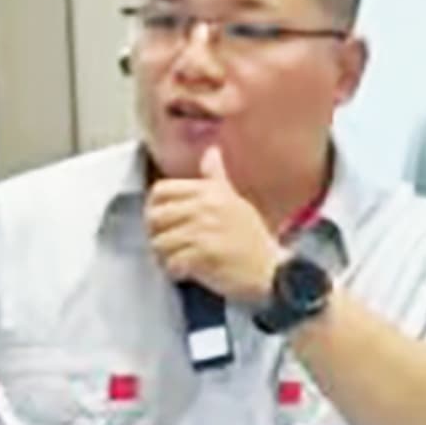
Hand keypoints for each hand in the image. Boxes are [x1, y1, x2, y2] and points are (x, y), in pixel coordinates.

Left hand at [145, 145, 283, 304]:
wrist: (272, 269)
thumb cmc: (252, 238)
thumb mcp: (235, 201)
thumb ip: (217, 178)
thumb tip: (211, 152)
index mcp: (210, 192)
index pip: (161, 191)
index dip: (153, 207)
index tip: (162, 221)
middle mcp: (206, 207)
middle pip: (154, 217)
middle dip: (156, 234)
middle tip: (169, 244)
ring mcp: (204, 231)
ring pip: (160, 242)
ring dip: (165, 256)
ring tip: (180, 260)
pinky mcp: (204, 255)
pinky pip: (172, 262)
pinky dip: (175, 271)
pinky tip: (186, 272)